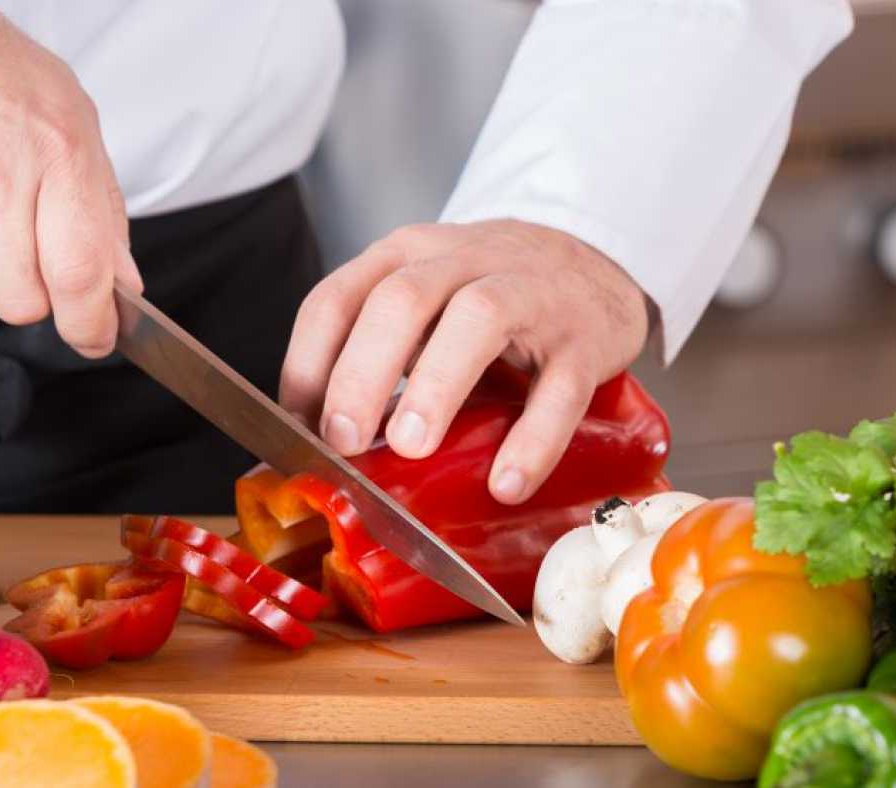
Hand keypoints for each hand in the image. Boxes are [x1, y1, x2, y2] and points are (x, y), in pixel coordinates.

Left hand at [280, 220, 648, 503]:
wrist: (594, 265)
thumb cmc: (489, 301)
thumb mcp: (424, 309)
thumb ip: (379, 359)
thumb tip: (323, 447)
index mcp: (406, 257)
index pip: (336, 298)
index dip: (309, 364)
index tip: (301, 427)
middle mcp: (463, 262)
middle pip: (401, 299)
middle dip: (362, 372)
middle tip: (345, 440)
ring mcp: (531, 294)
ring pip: (479, 318)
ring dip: (437, 385)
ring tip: (412, 447)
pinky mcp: (584, 339)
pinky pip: (560, 386)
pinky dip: (533, 437)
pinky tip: (506, 482)